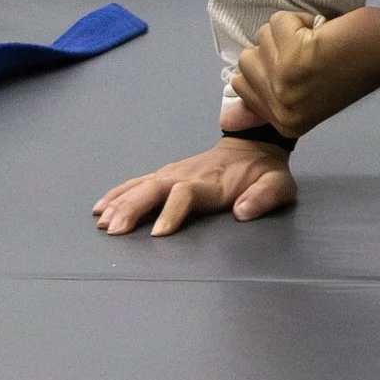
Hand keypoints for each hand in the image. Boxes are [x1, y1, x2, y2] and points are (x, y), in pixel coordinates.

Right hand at [93, 137, 295, 235]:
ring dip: (120, 203)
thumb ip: (264, 197)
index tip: (160, 234)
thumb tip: (242, 211)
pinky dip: (117, 193)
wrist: (254, 145)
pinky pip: (137, 181)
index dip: (173, 211)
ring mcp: (174, 171)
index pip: (187, 193)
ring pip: (141, 185)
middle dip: (133, 208)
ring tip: (103, 223)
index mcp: (212, 181)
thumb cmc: (264, 172)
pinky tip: (100, 207)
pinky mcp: (166, 173)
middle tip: (115, 231)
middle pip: (155, 188)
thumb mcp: (278, 184)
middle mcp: (187, 174)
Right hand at [231, 7, 379, 137]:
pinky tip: (326, 32)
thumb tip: (227, 118)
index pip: (241, 84)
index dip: (270, 64)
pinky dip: (303, 18)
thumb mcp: (305, 98)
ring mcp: (287, 83)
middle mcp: (282, 109)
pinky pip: (279, 20)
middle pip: (247, 59)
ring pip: (262, 36)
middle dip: (279, 46)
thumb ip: (265, 106)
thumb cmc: (352, 69)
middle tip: (315, 54)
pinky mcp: (297, 55)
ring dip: (292, 30)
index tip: (302, 68)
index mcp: (283, 124)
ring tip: (321, 44)